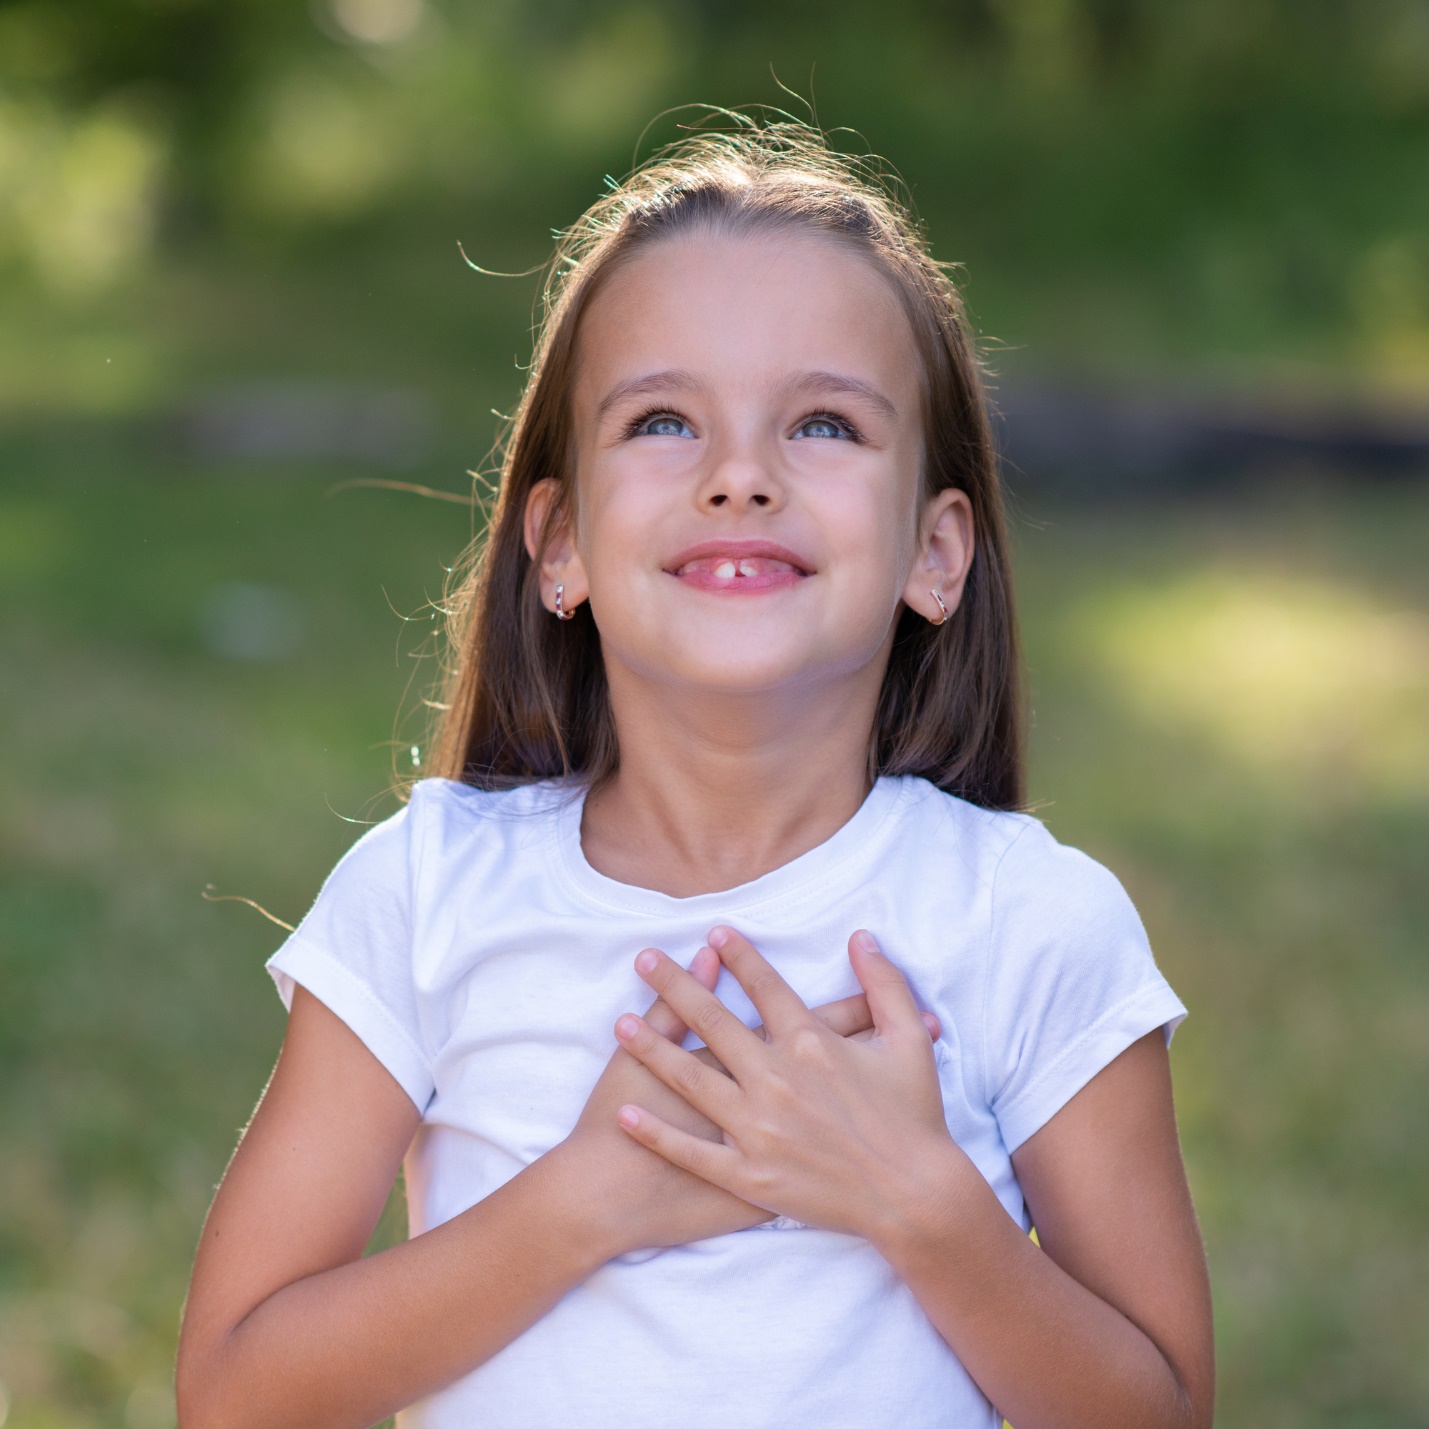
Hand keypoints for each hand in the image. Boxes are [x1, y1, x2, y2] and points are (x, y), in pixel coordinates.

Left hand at [611, 927, 959, 1244]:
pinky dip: (656, 1132)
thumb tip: (862, 936)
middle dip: (674, 985)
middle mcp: (776, 1079)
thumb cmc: (914, 1117)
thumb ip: (884, 983)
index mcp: (811, 1044)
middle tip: (643, 959)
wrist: (914, 1196)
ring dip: (652, 1048)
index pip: (764, 988)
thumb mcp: (910, 1039)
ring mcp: (758, 1128)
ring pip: (691, 1079)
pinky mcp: (749, 1174)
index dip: (739, 957)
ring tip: (619, 1022)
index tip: (713, 932)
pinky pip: (692, 1150)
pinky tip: (626, 1112)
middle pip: (713, 1022)